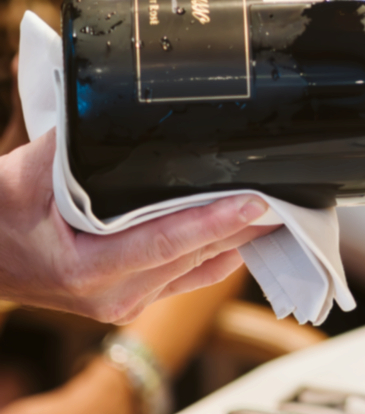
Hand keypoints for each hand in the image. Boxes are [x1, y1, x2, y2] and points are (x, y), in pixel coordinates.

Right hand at [0, 131, 276, 323]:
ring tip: (283, 209)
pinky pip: (188, 275)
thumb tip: (113, 110)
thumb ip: (70, 147)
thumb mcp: (21, 176)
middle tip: (290, 196)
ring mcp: (125, 303)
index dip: (215, 222)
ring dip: (239, 240)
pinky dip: (219, 250)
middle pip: (195, 257)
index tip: (256, 203)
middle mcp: (113, 296)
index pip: (166, 243)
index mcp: (86, 271)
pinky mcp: (133, 298)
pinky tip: (248, 229)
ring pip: (199, 269)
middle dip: (244, 227)